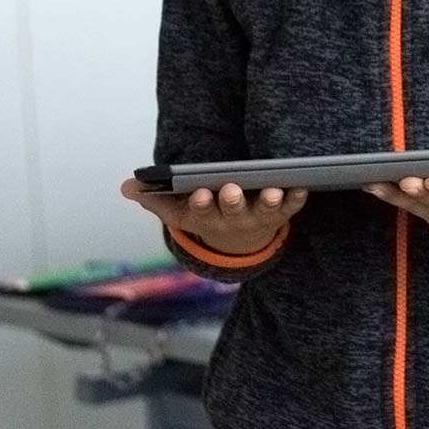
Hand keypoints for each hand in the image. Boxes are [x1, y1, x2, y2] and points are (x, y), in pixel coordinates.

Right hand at [120, 176, 304, 255]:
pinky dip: (296, 200)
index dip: (200, 203)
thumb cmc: (204, 215)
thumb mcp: (177, 211)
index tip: (199, 193)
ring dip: (270, 203)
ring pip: (264, 212)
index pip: (201, 211)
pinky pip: (290, 208)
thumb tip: (126, 187)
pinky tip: (302, 187)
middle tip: (232, 190)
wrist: (236, 241)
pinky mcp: (279, 214)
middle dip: (232, 201)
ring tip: (274, 191)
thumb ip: (154, 198)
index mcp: (205, 217)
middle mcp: (232, 220)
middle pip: (233, 212)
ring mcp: (257, 218)